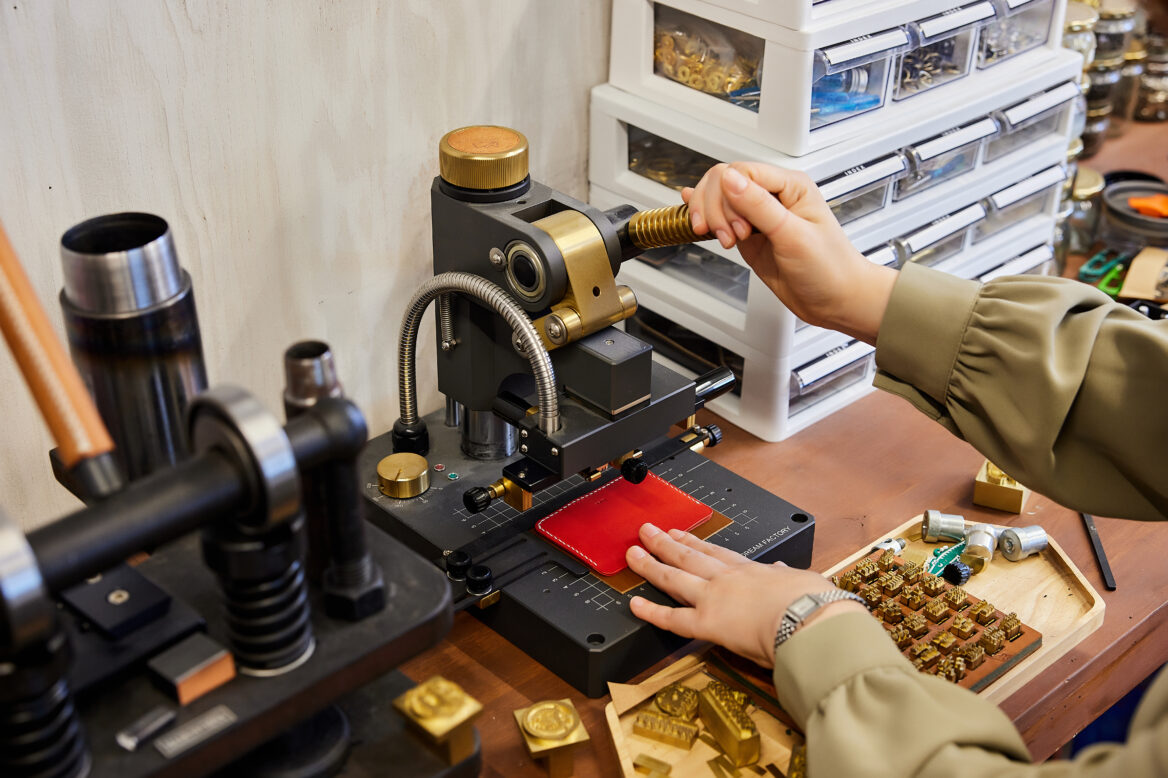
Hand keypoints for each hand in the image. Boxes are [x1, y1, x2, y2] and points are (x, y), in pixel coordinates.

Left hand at [626, 523, 864, 667]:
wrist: (812, 618)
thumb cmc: (815, 603)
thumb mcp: (802, 581)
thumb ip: (786, 578)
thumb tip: (782, 571)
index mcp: (751, 570)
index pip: (715, 553)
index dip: (694, 542)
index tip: (679, 533)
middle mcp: (727, 579)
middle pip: (689, 556)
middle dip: (665, 543)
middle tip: (647, 532)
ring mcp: (714, 598)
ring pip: (674, 577)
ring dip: (651, 564)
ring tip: (632, 554)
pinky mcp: (707, 623)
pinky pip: (672, 618)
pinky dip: (651, 612)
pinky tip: (634, 604)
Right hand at [683, 162, 896, 342]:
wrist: (837, 301)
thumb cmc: (829, 269)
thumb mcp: (792, 235)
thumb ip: (758, 205)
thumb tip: (728, 179)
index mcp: (790, 185)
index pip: (741, 171)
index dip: (728, 198)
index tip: (738, 229)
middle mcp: (774, 196)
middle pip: (724, 181)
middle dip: (716, 209)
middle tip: (728, 237)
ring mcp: (760, 216)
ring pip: (719, 198)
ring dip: (711, 217)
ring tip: (723, 240)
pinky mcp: (751, 235)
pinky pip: (723, 217)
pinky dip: (707, 216)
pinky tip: (693, 214)